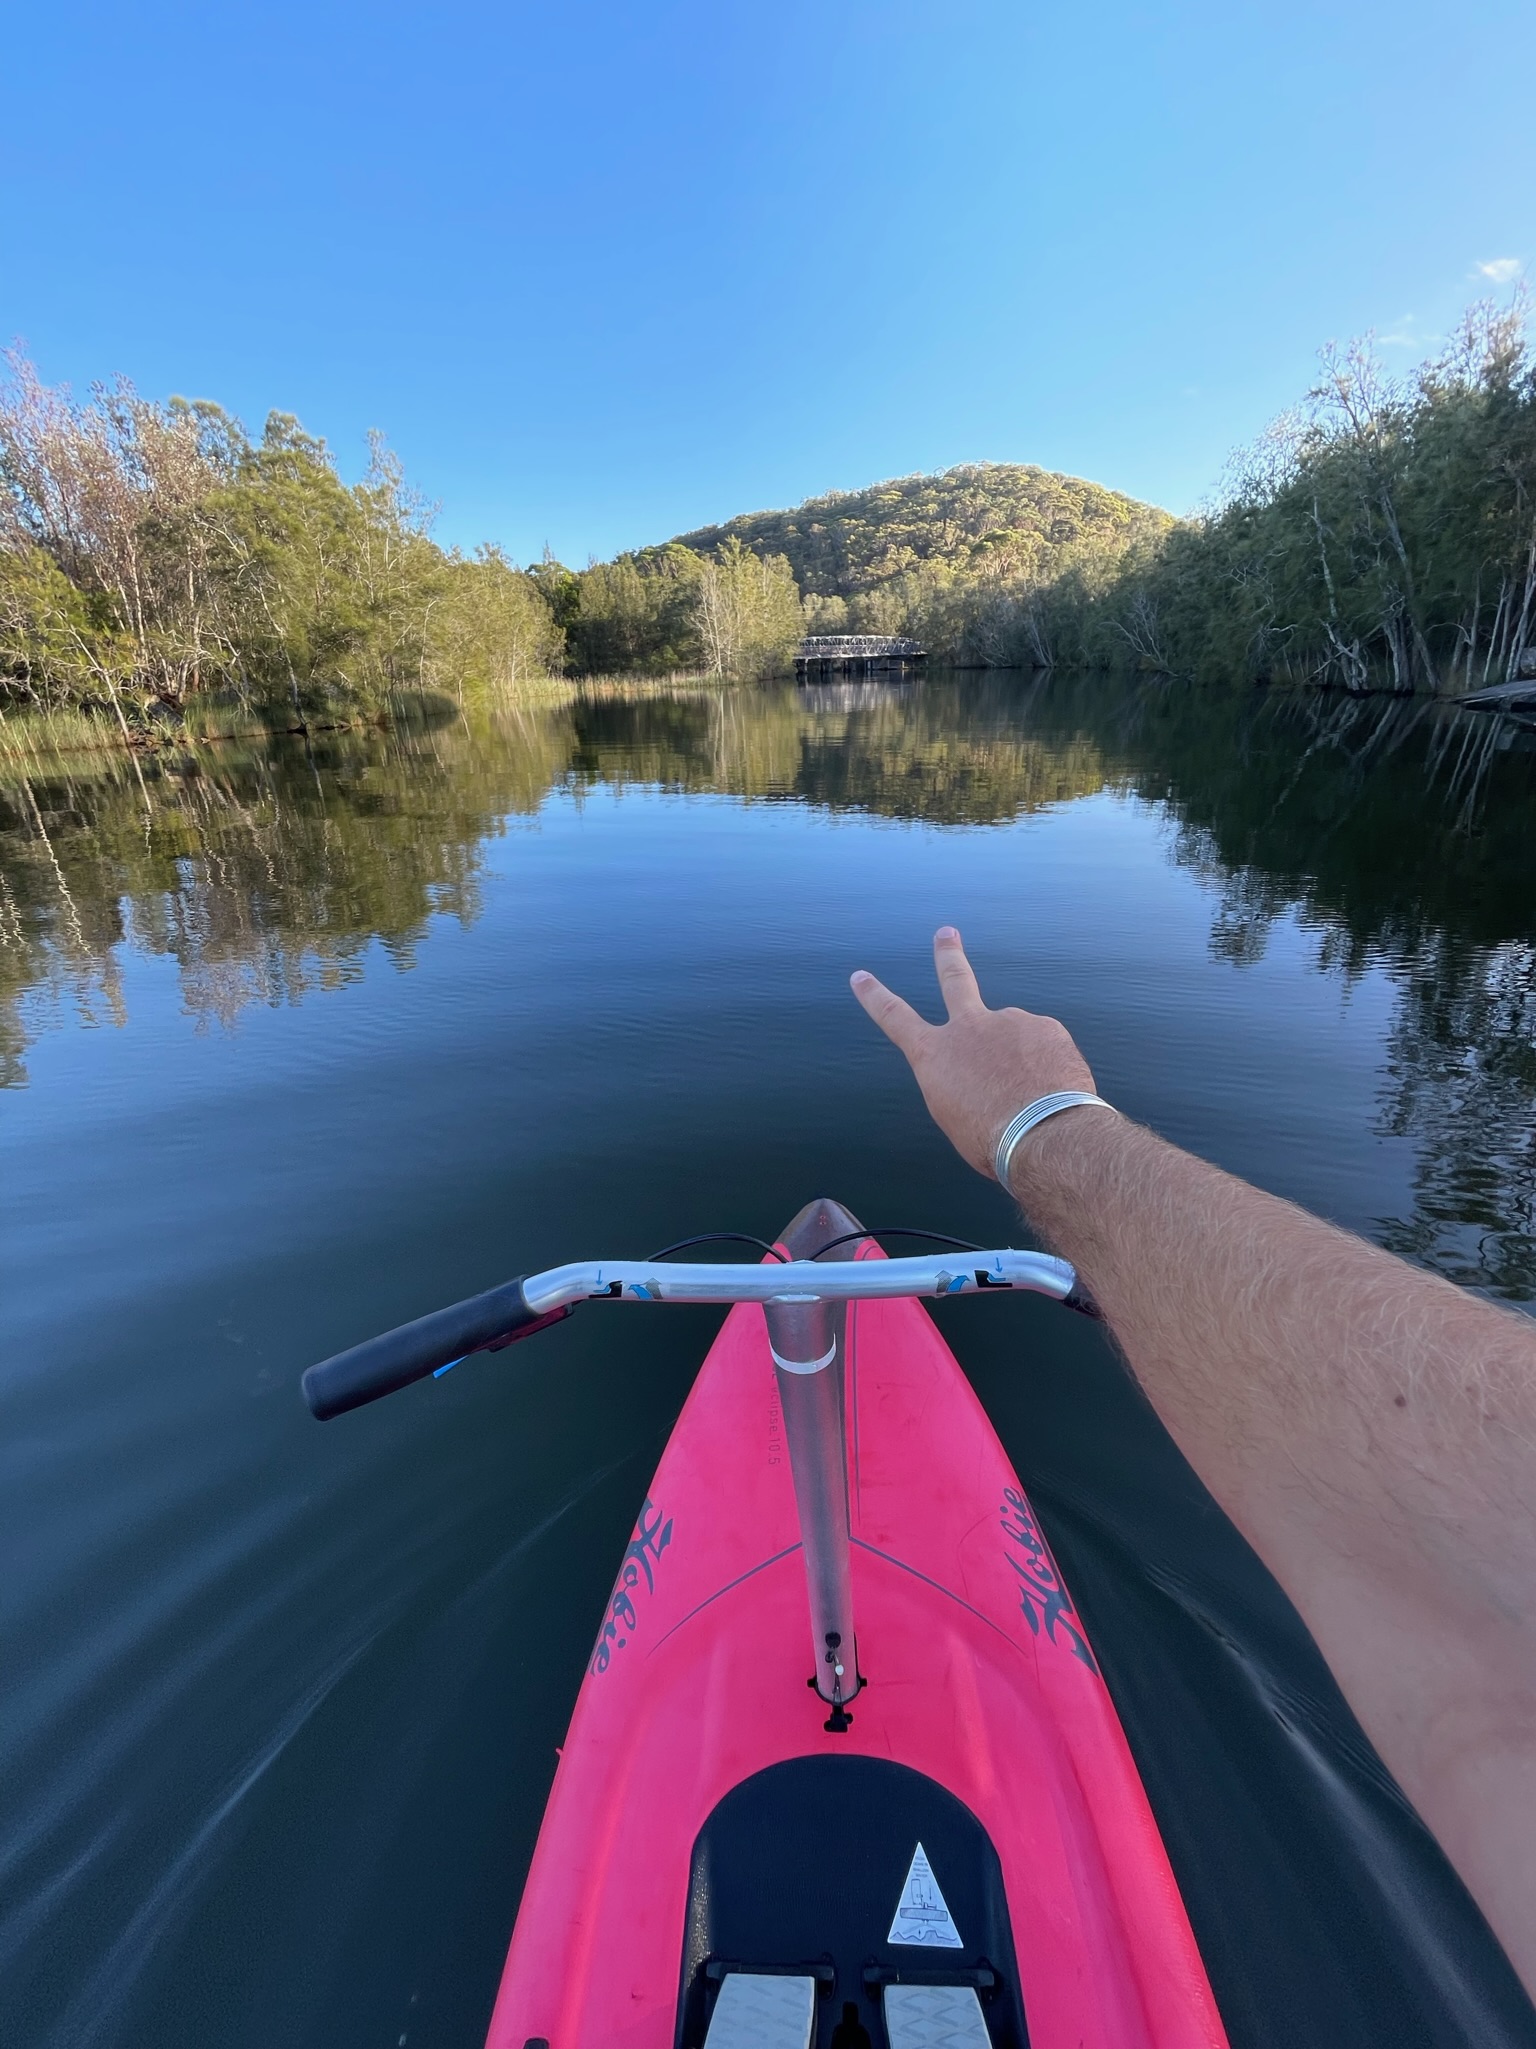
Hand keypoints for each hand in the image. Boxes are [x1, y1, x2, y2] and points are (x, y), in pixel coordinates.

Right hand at [850, 927, 1096, 1179]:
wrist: (1043, 1134)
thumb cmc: (991, 1140)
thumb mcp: (957, 1118)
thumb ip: (963, 1085)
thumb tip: (985, 1076)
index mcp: (934, 1055)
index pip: (894, 1018)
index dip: (875, 996)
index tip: (861, 976)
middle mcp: (969, 1026)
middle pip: (955, 979)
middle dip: (947, 954)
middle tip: (947, 934)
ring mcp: (1009, 1020)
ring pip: (1015, 1037)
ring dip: (1022, 1058)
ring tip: (1033, 1094)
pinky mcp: (1045, 1026)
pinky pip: (1045, 1046)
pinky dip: (1048, 1064)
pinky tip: (1053, 1087)